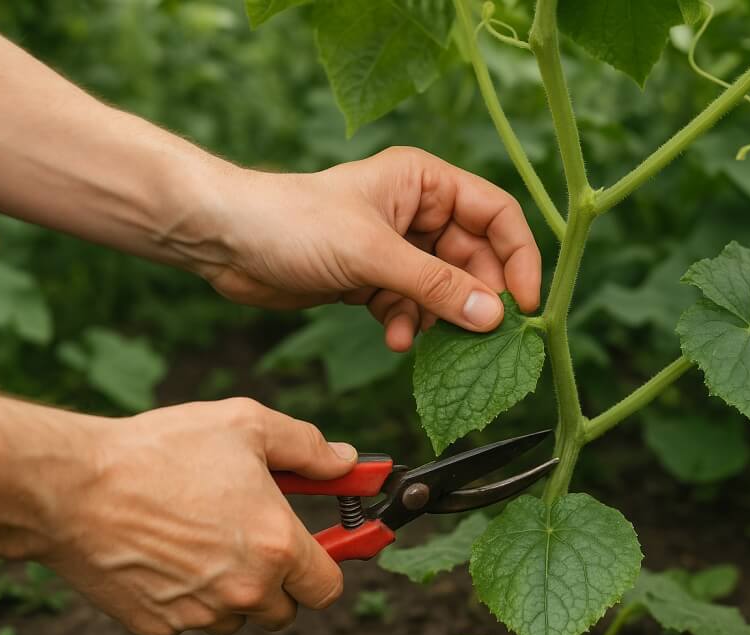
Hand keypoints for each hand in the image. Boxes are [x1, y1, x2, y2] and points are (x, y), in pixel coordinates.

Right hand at [38, 398, 355, 634]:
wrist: (74, 487)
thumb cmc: (162, 451)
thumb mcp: (248, 426)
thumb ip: (308, 447)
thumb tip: (346, 462)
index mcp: (275, 545)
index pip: (328, 586)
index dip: (327, 564)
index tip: (319, 547)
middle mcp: (244, 589)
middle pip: (285, 609)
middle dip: (278, 578)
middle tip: (254, 535)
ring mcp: (199, 614)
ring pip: (237, 616)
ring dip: (232, 588)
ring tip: (203, 536)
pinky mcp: (158, 625)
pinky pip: (189, 619)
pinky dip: (187, 595)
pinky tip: (168, 553)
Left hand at [199, 147, 541, 350]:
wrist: (225, 240)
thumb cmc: (293, 222)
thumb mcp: (373, 254)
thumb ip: (436, 285)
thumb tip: (494, 317)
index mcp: (425, 182)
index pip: (496, 215)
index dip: (516, 258)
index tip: (524, 304)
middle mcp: (417, 211)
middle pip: (474, 258)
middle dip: (473, 298)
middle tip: (480, 337)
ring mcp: (396, 247)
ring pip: (443, 288)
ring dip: (436, 317)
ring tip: (419, 336)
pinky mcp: (373, 278)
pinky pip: (411, 305)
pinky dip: (407, 324)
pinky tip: (392, 336)